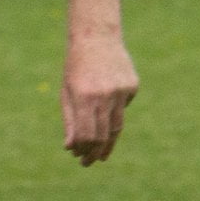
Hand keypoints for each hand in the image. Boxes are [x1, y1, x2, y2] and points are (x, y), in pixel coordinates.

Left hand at [60, 31, 136, 165]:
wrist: (96, 37)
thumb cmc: (76, 67)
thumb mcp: (66, 92)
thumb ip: (70, 121)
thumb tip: (71, 148)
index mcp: (84, 97)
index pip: (86, 134)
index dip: (82, 149)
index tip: (77, 156)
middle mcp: (105, 95)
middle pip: (103, 134)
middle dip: (95, 152)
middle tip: (88, 162)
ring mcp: (122, 91)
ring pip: (117, 126)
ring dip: (108, 143)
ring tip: (101, 155)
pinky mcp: (133, 86)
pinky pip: (122, 108)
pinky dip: (113, 114)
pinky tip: (106, 107)